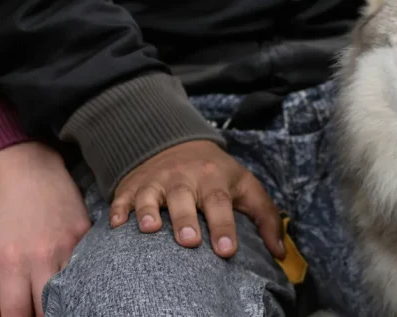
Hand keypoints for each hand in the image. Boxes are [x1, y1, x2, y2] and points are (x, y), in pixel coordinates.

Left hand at [0, 142, 90, 316]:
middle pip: (50, 310)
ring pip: (75, 291)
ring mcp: (67, 245)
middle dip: (46, 316)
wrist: (21, 172)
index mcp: (8, 267)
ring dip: (67, 299)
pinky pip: (89, 267)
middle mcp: (41, 258)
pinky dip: (84, 276)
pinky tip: (78, 278)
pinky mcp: (85, 233)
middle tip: (42, 311)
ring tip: (59, 299)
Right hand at [109, 140, 284, 259]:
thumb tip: (280, 253)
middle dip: (185, 220)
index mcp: (214, 179)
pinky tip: (116, 224)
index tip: (226, 250)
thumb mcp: (247, 187)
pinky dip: (117, 209)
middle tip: (190, 242)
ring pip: (150, 195)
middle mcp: (184, 178)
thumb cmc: (218, 174)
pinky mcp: (133, 186)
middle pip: (184, 198)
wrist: (180, 143)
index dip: (224, 226)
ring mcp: (156, 180)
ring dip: (147, 212)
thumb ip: (266, 218)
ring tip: (148, 230)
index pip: (220, 202)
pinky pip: (122, 197)